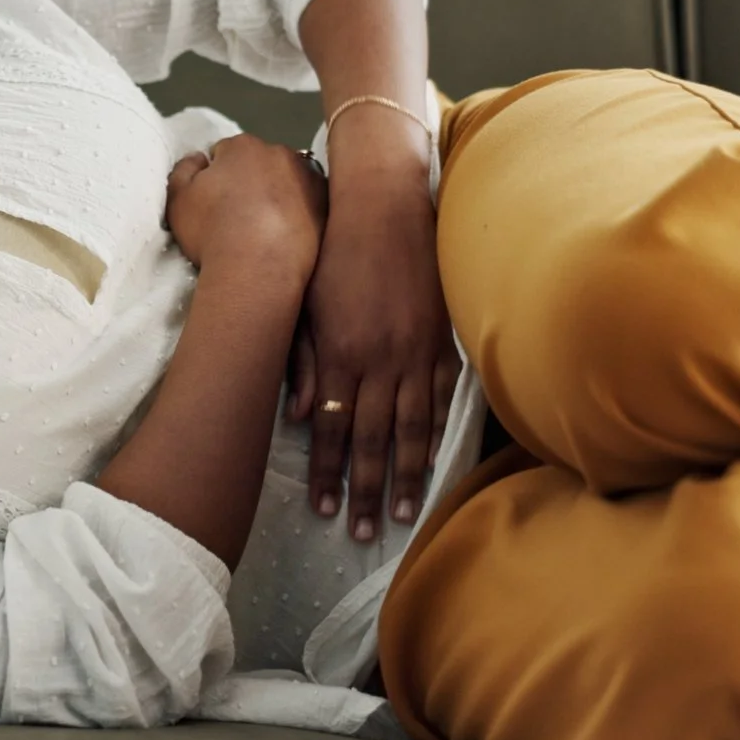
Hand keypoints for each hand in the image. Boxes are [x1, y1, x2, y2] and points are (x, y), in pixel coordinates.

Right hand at [165, 134, 325, 287]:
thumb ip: (184, 169)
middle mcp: (280, 153)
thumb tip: (199, 158)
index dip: (215, 177)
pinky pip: (307, 203)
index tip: (214, 201)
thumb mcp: (178, 199)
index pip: (225, 152)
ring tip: (263, 228)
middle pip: (259, 162)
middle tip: (238, 215)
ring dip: (276, 194)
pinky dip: (298, 212)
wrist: (258, 269)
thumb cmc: (213, 232)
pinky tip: (285, 235)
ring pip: (286, 181)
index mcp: (243, 146)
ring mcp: (308, 178)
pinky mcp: (326, 206)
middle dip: (249, 181)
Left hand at [287, 172, 460, 540]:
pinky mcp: (442, 340)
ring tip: (404, 515)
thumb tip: (297, 417)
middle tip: (363, 532)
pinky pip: (443, 398)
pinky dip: (438, 434)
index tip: (322, 509)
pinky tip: (437, 462)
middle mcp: (378, 361)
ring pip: (412, 428)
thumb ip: (303, 362)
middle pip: (372, 440)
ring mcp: (415, 353)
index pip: (329, 428)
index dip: (326, 472)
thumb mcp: (304, 303)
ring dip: (407, 476)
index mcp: (339, 353)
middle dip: (367, 490)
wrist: (384, 207)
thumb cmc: (335, 251)